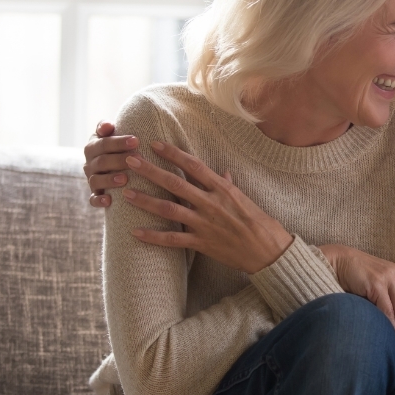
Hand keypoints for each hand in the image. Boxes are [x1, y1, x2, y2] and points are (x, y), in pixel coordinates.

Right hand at [84, 121, 137, 207]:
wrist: (116, 164)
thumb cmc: (118, 145)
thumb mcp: (112, 134)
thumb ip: (106, 127)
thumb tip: (108, 126)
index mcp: (93, 146)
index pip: (103, 143)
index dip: (119, 142)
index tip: (136, 141)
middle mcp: (90, 163)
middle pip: (101, 161)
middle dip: (118, 160)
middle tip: (137, 159)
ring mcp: (91, 179)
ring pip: (96, 180)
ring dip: (109, 180)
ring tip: (124, 179)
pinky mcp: (95, 194)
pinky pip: (93, 199)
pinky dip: (99, 200)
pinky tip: (109, 201)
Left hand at [121, 141, 292, 273]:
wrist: (269, 251)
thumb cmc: (260, 223)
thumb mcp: (245, 199)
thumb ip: (228, 186)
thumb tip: (221, 173)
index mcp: (222, 188)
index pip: (193, 165)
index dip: (172, 153)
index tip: (155, 144)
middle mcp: (211, 203)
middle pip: (174, 183)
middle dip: (150, 171)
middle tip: (129, 161)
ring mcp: (205, 223)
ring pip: (169, 209)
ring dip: (146, 201)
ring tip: (126, 193)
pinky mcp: (202, 243)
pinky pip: (172, 239)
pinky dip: (153, 236)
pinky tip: (135, 232)